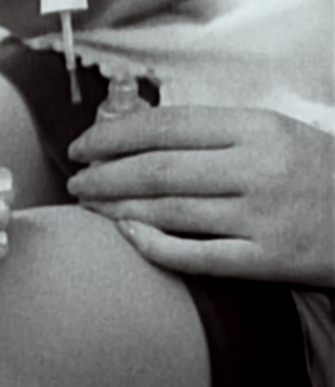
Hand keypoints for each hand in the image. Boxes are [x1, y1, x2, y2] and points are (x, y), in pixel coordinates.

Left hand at [67, 107, 334, 287]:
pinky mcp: (268, 260)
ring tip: (88, 206)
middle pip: (158, 170)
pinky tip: (125, 235)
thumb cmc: (314, 171)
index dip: (112, 137)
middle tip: (74, 183)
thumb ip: (212, 134)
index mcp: (257, 128)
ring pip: (168, 211)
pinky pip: (195, 255)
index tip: (80, 147)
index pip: (166, 126)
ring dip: (116, 208)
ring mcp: (262, 216)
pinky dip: (153, 245)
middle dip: (103, 176)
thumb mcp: (273, 133)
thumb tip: (136, 134)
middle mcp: (257, 168)